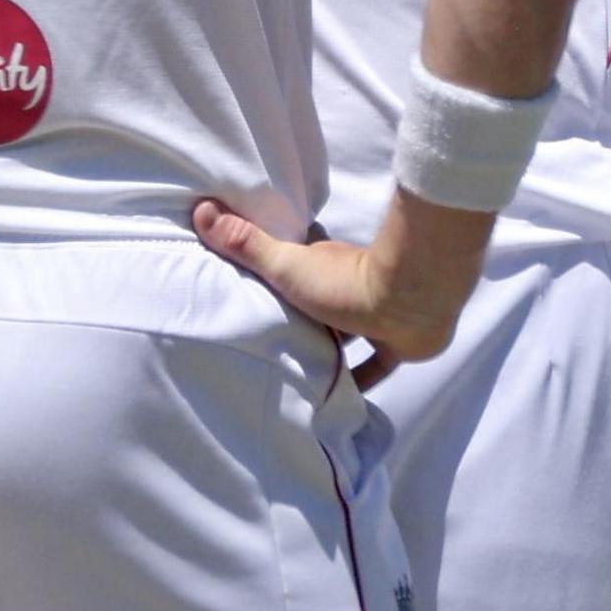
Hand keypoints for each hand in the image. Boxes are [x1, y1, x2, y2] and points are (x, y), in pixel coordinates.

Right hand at [195, 195, 481, 386]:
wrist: (409, 300)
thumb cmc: (345, 281)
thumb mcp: (285, 265)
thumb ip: (246, 244)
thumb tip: (201, 209)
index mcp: (323, 266)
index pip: (299, 264)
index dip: (281, 271)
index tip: (260, 284)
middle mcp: (349, 289)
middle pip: (320, 304)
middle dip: (302, 319)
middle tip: (272, 343)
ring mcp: (376, 316)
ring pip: (348, 335)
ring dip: (330, 351)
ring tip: (298, 377)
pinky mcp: (397, 344)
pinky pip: (376, 366)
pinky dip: (360, 382)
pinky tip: (341, 402)